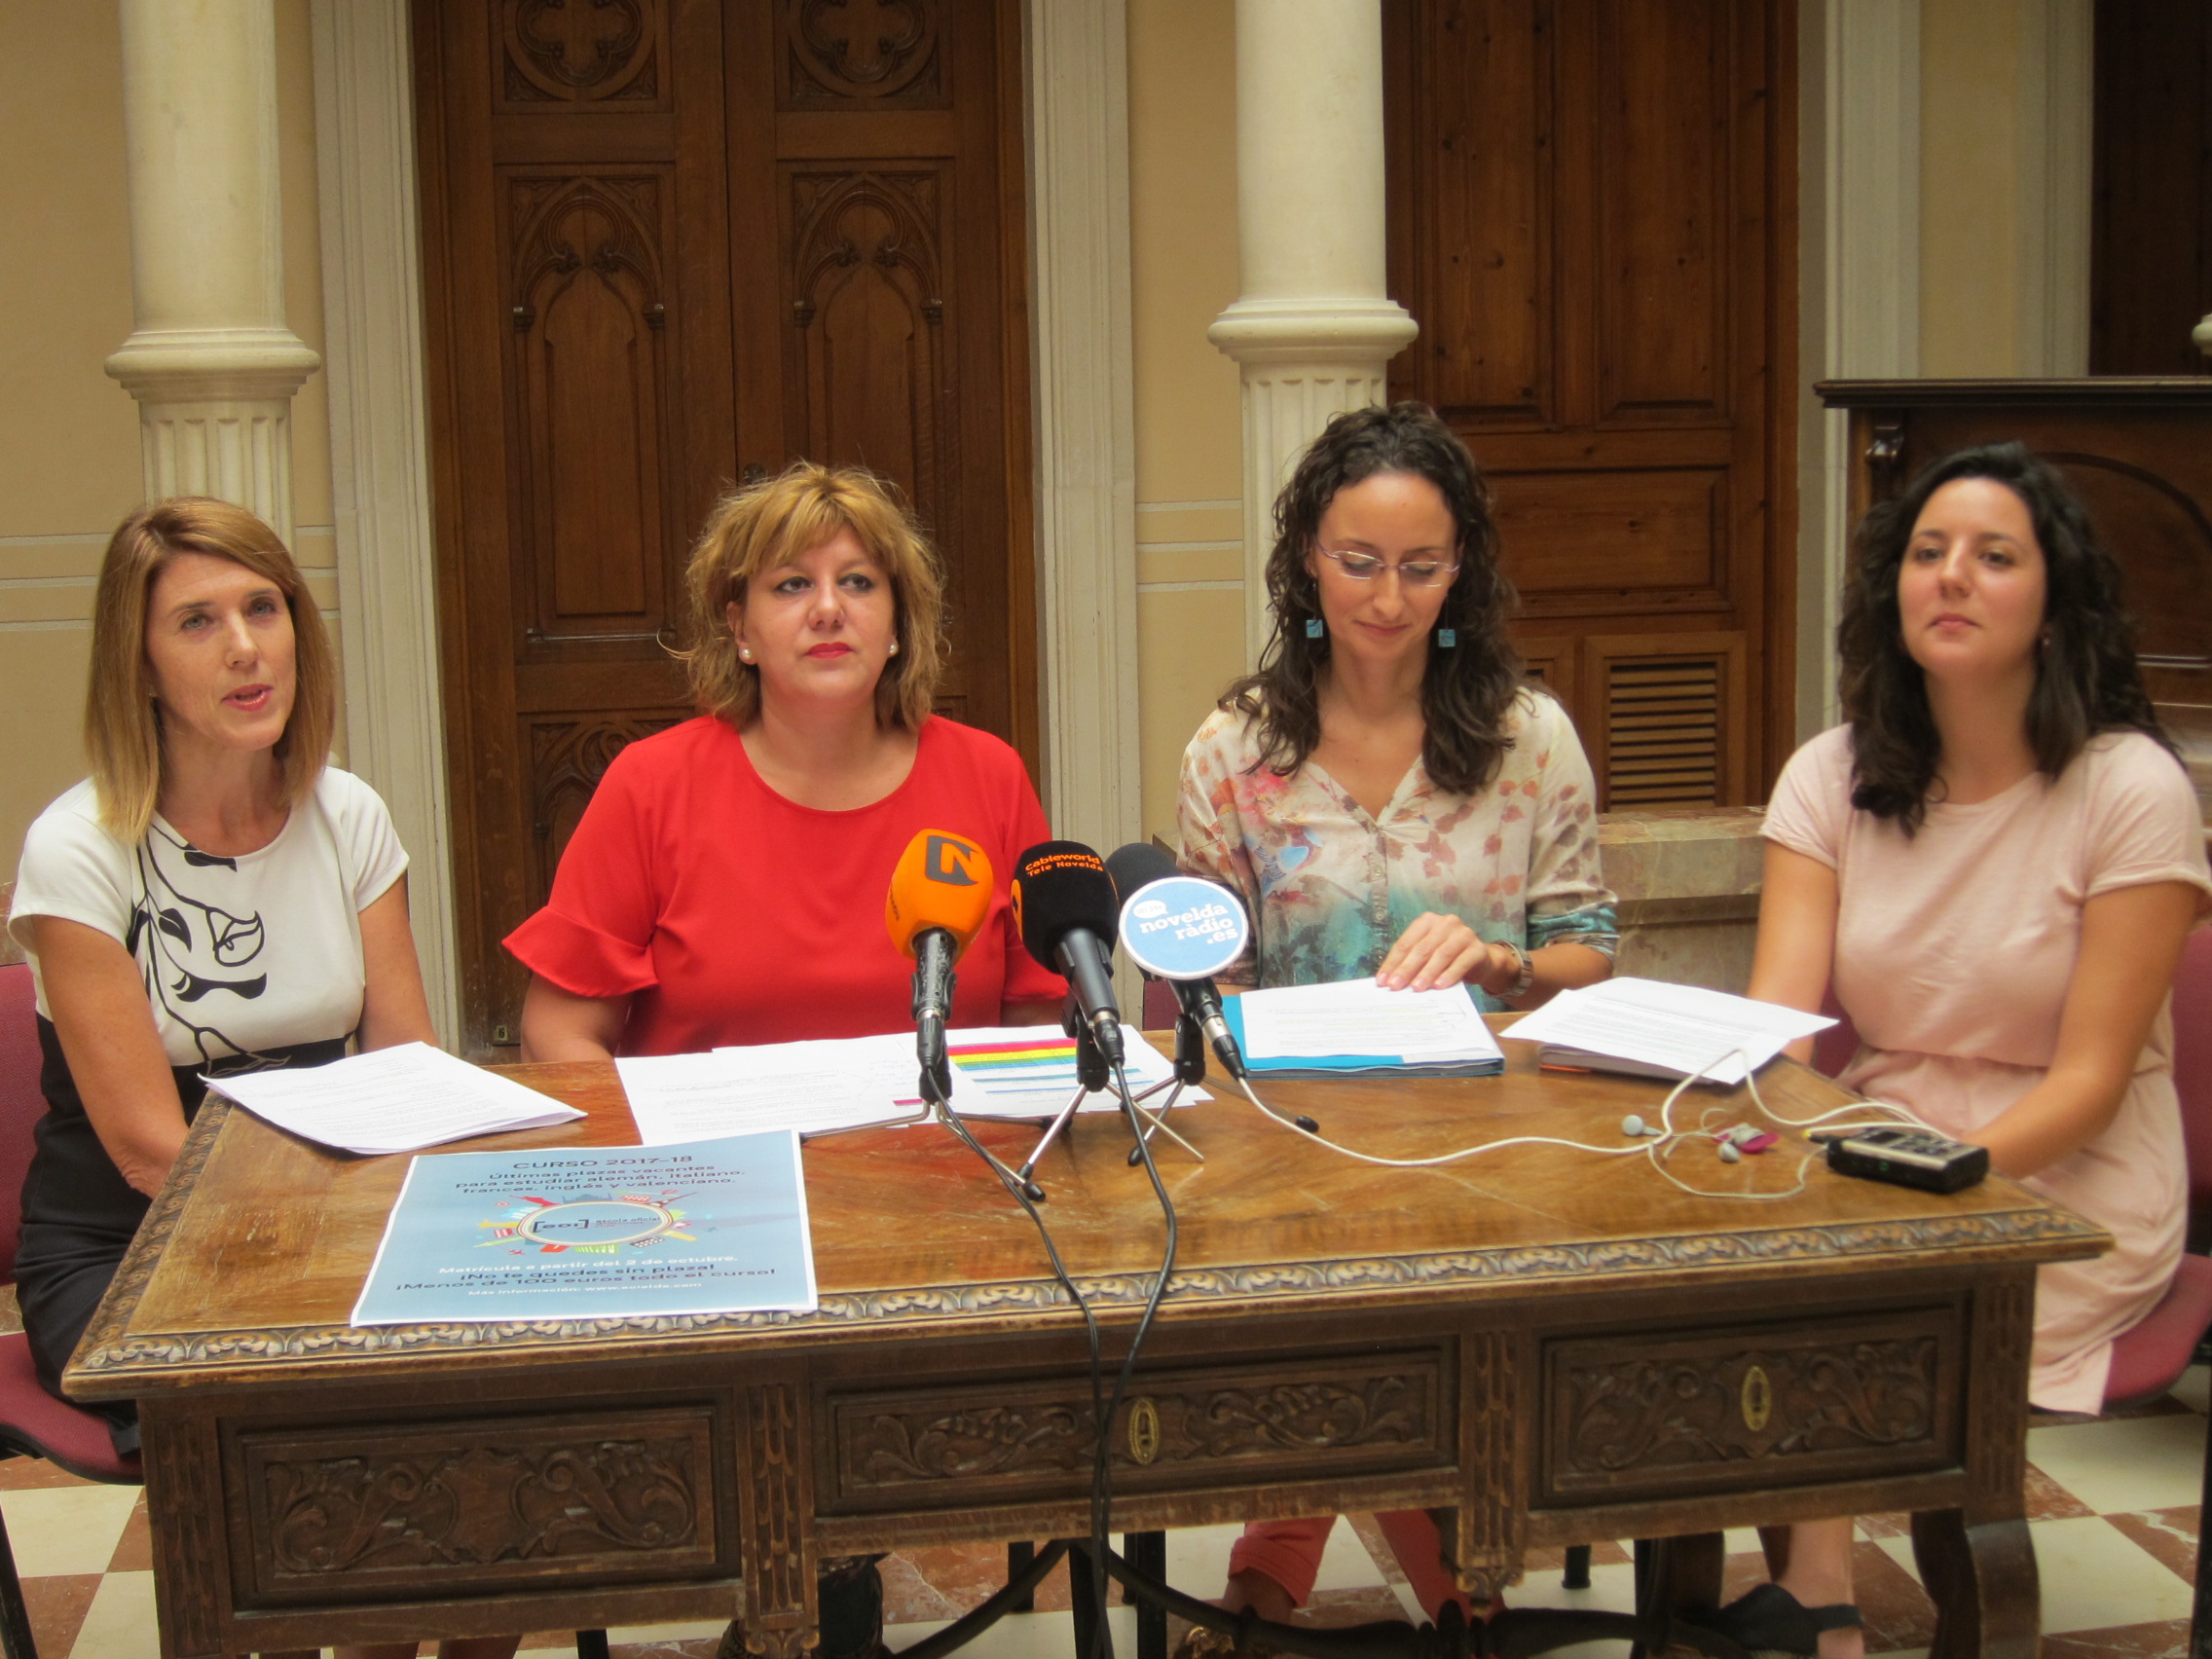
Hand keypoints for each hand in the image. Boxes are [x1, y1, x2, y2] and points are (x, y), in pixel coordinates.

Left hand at [1376, 912, 1516, 992]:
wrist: (1481, 961)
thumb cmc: (1447, 959)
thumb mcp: (1428, 957)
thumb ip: (1412, 963)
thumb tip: (1391, 982)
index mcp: (1427, 922)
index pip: (1406, 943)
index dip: (1393, 963)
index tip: (1382, 981)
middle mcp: (1445, 923)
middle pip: (1422, 949)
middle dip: (1406, 969)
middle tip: (1395, 986)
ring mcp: (1463, 934)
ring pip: (1441, 955)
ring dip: (1426, 973)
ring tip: (1416, 988)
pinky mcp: (1478, 948)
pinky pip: (1461, 963)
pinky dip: (1449, 975)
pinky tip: (1439, 986)